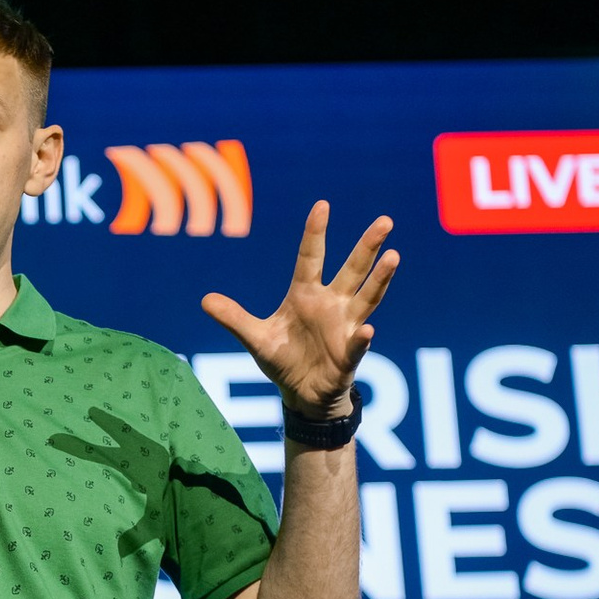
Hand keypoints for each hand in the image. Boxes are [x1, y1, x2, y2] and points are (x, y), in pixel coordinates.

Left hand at [201, 201, 398, 418]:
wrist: (302, 394)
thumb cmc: (284, 360)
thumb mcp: (255, 338)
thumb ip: (234, 318)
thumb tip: (204, 300)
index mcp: (305, 295)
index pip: (311, 257)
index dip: (316, 232)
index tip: (322, 205)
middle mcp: (331, 305)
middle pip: (352, 269)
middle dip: (367, 246)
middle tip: (385, 220)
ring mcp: (345, 327)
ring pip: (367, 298)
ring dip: (379, 279)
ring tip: (393, 256)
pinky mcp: (349, 354)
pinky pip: (357, 344)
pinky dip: (362, 339)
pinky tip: (368, 330)